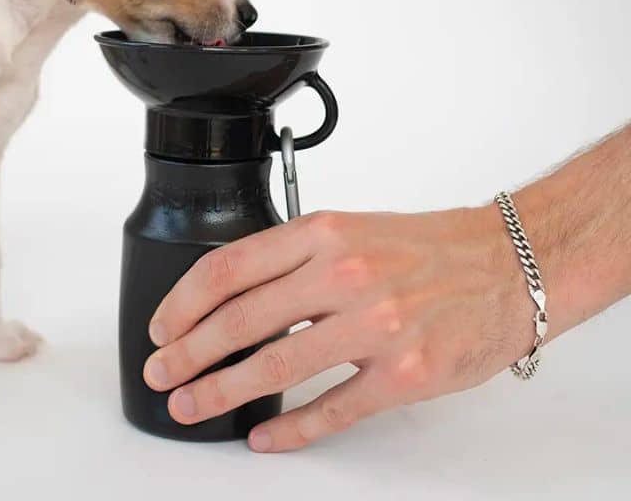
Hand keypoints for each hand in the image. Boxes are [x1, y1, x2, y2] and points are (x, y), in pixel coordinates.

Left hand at [143, 207, 529, 451]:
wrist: (506, 264)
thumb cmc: (427, 247)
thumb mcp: (351, 230)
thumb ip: (294, 259)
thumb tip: (234, 298)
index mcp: (324, 234)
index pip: (229, 268)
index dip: (183, 302)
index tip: (162, 327)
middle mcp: (344, 276)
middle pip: (240, 321)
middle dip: (188, 354)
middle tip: (162, 374)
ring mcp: (375, 327)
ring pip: (275, 369)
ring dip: (222, 393)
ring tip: (192, 406)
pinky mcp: (403, 374)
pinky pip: (332, 409)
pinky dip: (291, 431)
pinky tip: (265, 439)